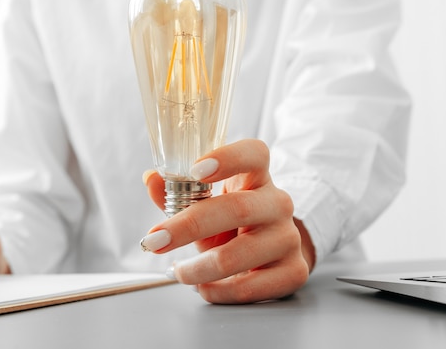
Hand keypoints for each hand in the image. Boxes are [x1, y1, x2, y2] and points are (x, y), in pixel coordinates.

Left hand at [141, 139, 314, 303]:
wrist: (271, 254)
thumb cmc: (231, 224)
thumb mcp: (206, 206)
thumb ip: (177, 193)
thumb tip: (151, 179)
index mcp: (257, 176)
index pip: (253, 154)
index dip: (227, 158)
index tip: (195, 170)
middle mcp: (278, 203)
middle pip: (237, 209)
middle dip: (187, 226)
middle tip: (154, 240)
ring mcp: (288, 237)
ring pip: (237, 255)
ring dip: (197, 269)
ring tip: (178, 272)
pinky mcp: (294, 271)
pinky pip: (248, 287)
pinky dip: (216, 291)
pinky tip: (203, 287)